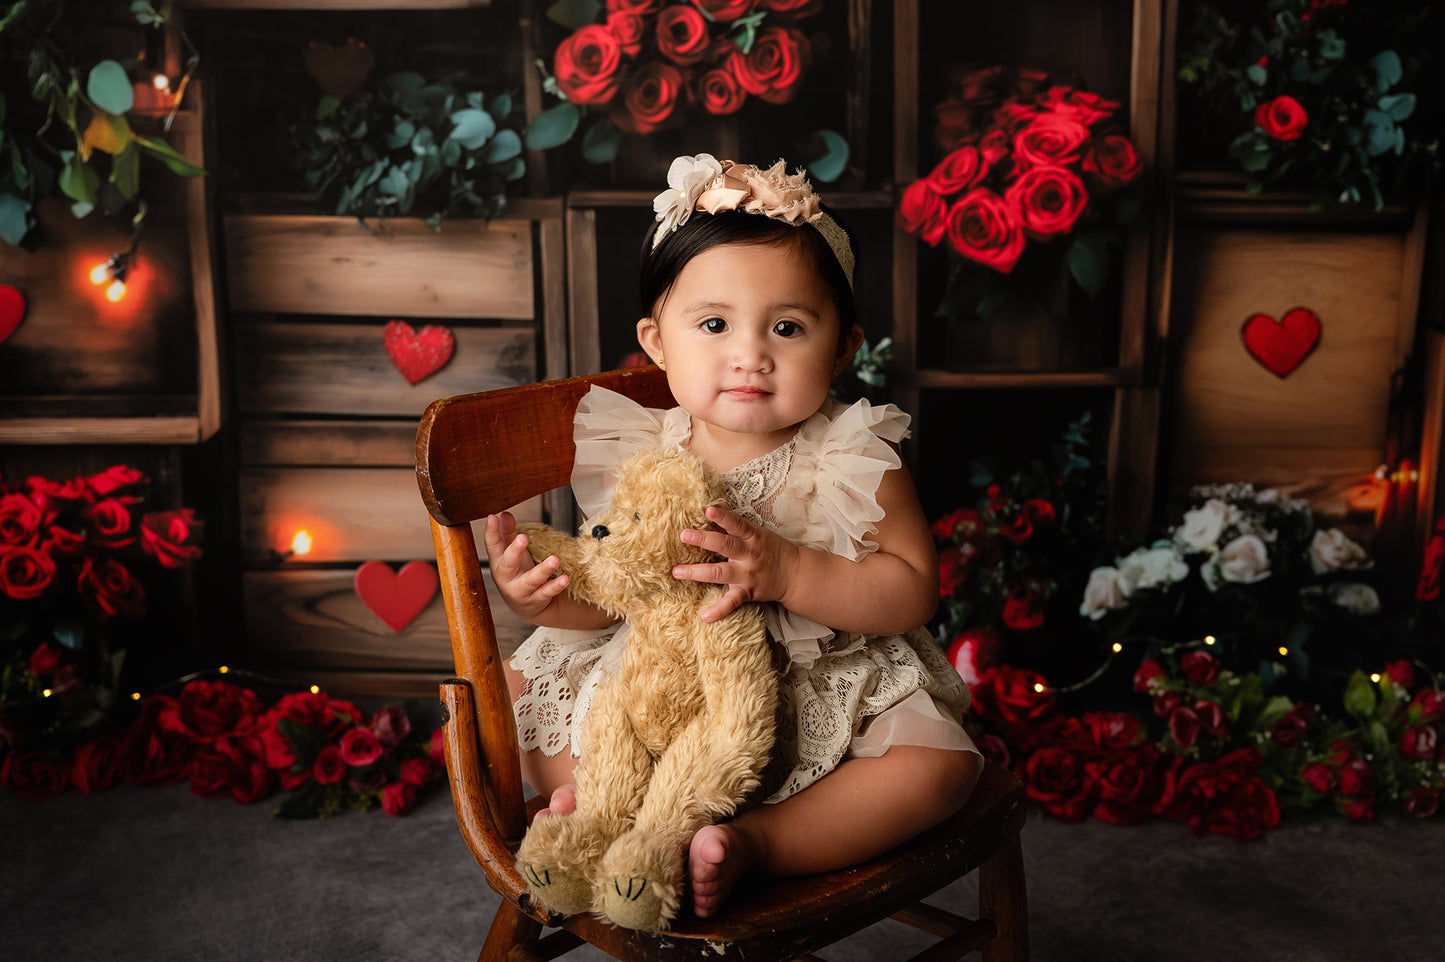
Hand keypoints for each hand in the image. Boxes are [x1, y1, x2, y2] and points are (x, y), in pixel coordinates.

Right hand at [483, 511, 570, 620]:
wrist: (525, 604)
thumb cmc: (517, 572)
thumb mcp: (510, 553)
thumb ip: (508, 533)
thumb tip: (504, 514)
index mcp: (498, 562)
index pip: (492, 545)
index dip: (490, 532)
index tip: (492, 517)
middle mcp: (506, 577)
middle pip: (508, 564)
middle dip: (515, 551)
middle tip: (523, 538)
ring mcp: (520, 590)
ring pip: (530, 581)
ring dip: (543, 570)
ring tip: (555, 559)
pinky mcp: (536, 599)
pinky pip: (546, 593)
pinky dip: (556, 586)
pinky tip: (564, 579)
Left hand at [672, 505, 799, 622]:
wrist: (795, 574)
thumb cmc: (772, 549)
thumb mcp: (759, 534)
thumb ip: (738, 529)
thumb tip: (709, 516)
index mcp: (752, 537)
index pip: (736, 524)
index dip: (723, 516)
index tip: (708, 509)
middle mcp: (749, 555)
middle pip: (725, 545)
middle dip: (703, 540)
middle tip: (684, 535)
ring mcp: (747, 574)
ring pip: (720, 573)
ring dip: (697, 572)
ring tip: (677, 571)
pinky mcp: (747, 592)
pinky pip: (732, 602)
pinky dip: (719, 610)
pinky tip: (704, 616)